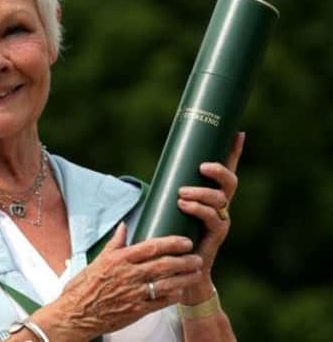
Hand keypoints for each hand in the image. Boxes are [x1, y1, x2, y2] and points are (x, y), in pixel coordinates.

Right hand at [32, 225, 203, 341]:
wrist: (76, 314)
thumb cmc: (84, 287)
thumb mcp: (98, 260)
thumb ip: (115, 243)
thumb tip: (124, 226)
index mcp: (119, 259)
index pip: (152, 247)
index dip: (172, 243)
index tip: (185, 241)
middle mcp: (129, 275)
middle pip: (164, 265)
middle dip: (184, 260)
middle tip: (196, 257)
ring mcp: (134, 294)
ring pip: (167, 283)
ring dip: (185, 278)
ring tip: (196, 273)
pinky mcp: (136, 310)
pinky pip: (160, 302)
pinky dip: (173, 296)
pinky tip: (181, 291)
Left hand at [176, 132, 244, 301]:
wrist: (181, 266)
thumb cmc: (174, 231)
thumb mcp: (171, 204)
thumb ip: (170, 188)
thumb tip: (159, 165)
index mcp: (213, 193)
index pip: (227, 169)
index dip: (234, 152)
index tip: (239, 132)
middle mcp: (221, 204)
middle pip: (230, 182)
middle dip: (219, 170)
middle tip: (201, 167)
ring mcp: (221, 219)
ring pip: (219, 199)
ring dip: (200, 192)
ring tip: (181, 193)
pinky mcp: (217, 234)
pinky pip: (213, 217)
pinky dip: (197, 208)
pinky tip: (184, 204)